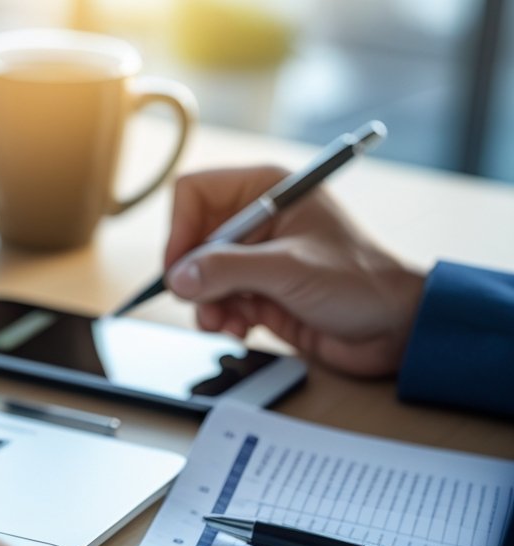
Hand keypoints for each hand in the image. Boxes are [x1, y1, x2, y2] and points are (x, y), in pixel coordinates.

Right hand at [164, 165, 425, 377]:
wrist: (393, 328)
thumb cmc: (359, 281)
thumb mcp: (289, 269)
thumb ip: (228, 270)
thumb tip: (178, 277)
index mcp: (266, 190)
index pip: (194, 194)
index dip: (179, 229)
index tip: (182, 267)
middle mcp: (255, 220)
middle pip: (190, 240)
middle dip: (194, 277)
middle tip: (206, 303)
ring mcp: (254, 258)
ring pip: (198, 277)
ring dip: (205, 304)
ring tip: (227, 323)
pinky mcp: (256, 292)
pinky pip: (214, 302)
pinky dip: (220, 319)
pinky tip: (241, 330)